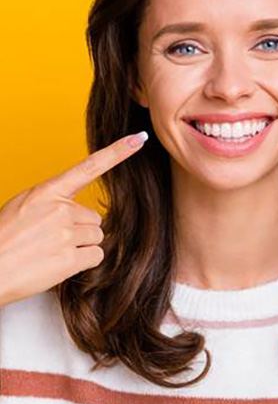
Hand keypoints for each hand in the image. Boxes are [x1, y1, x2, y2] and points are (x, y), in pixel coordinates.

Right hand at [0, 131, 147, 306]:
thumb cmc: (2, 239)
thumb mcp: (23, 206)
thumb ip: (52, 201)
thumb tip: (75, 209)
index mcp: (47, 191)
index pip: (89, 167)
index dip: (118, 152)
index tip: (138, 139)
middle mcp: (60, 210)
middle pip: (94, 218)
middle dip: (79, 230)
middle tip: (52, 239)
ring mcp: (66, 234)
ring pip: (97, 237)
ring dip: (81, 247)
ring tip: (52, 252)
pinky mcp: (69, 259)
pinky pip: (95, 256)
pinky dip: (83, 263)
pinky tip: (59, 264)